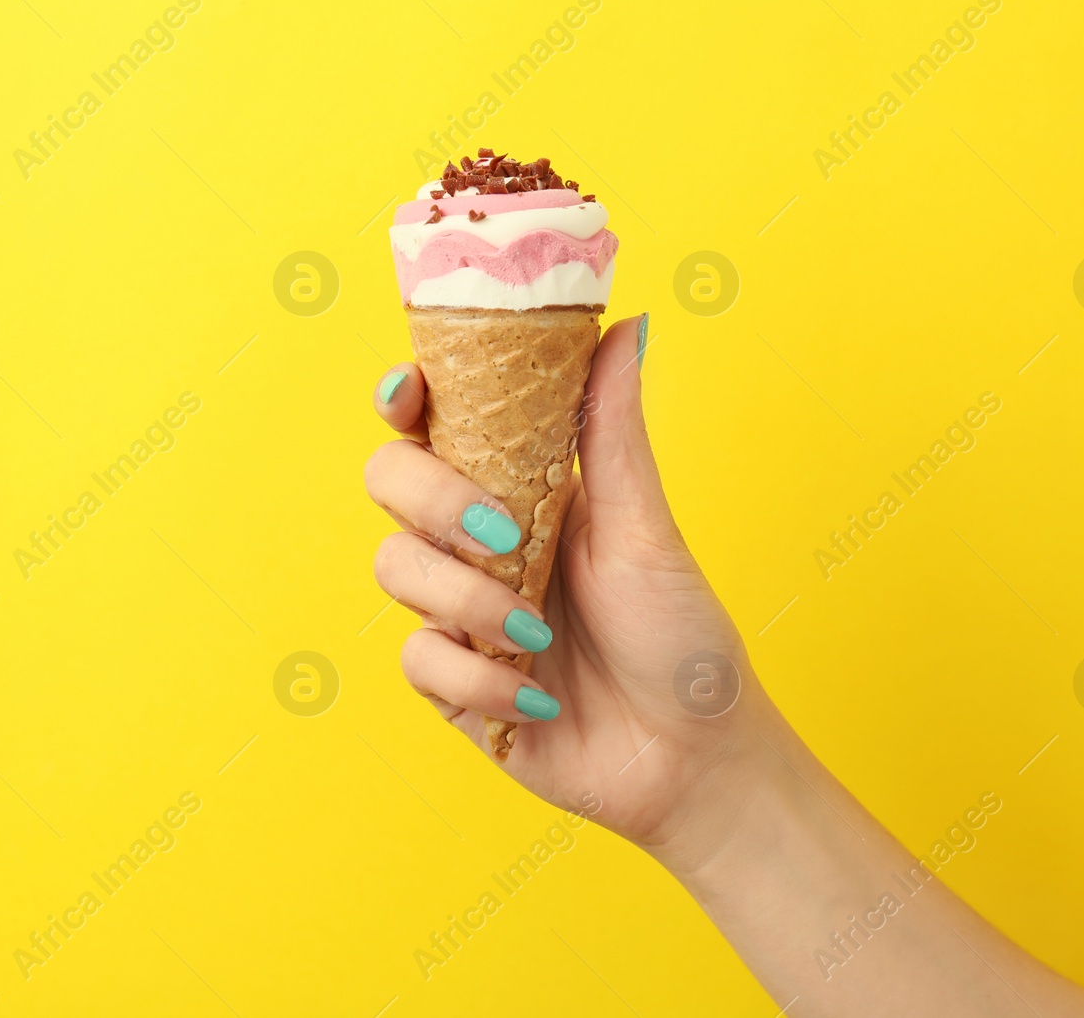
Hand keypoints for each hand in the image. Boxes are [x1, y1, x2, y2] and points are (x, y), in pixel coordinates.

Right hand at [364, 315, 774, 849]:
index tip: (411, 390)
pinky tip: (540, 696)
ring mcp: (458, 610)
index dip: (406, 397)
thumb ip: (614, 431)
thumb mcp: (649, 530)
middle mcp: (478, 540)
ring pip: (394, 566)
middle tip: (505, 535)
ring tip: (539, 634)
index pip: (437, 424)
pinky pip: (418, 657)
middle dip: (432, 500)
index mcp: (522, 487)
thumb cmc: (682, 638)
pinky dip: (478, 676)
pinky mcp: (450, 682)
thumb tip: (626, 324)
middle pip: (390, 481)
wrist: (692, 759)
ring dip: (465, 597)